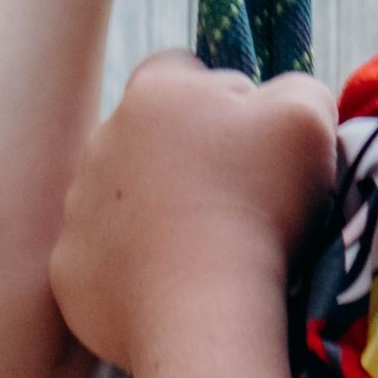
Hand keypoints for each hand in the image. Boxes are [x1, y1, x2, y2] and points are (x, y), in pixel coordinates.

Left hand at [50, 51, 336, 370]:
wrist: (205, 309)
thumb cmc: (261, 203)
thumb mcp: (308, 117)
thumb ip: (298, 88)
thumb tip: (279, 101)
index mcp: (154, 92)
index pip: (181, 68)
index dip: (220, 98)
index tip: (252, 140)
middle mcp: (101, 140)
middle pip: (151, 137)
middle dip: (187, 159)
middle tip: (236, 201)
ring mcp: (77, 207)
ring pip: (124, 198)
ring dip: (159, 214)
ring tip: (208, 250)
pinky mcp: (69, 268)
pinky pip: (107, 258)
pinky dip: (137, 269)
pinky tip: (177, 286)